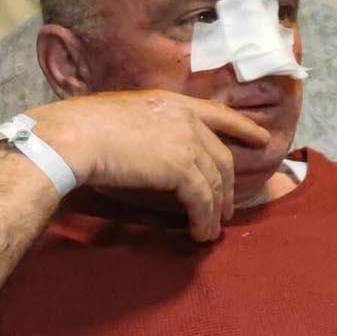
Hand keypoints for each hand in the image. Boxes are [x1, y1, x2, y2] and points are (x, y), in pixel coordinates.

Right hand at [27, 91, 270, 241]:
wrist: (74, 136)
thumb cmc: (82, 128)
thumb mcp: (122, 116)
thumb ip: (146, 128)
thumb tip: (146, 150)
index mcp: (172, 102)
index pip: (219, 114)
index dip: (243, 127)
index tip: (262, 139)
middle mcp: (186, 119)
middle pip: (221, 156)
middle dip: (228, 184)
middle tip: (227, 206)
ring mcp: (187, 143)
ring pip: (215, 181)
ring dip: (216, 209)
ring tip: (213, 229)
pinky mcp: (182, 169)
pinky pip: (203, 199)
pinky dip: (204, 219)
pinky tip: (201, 232)